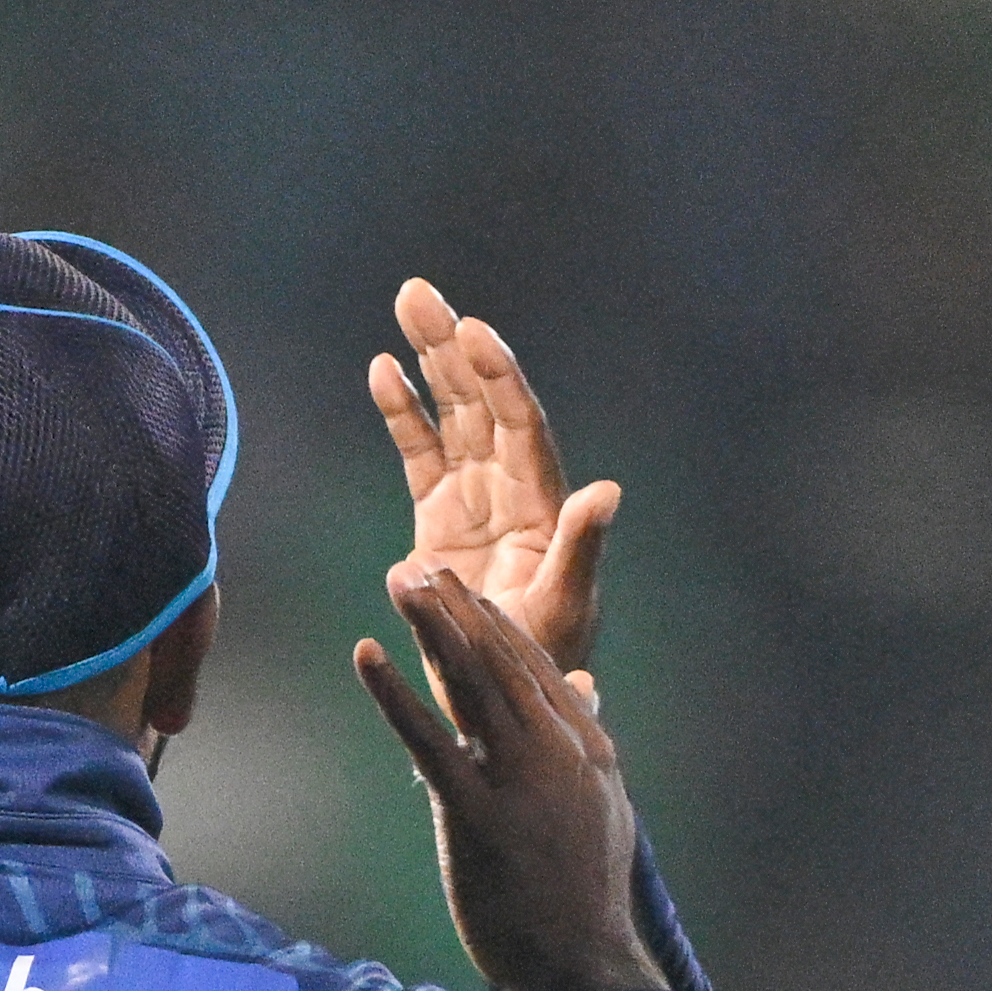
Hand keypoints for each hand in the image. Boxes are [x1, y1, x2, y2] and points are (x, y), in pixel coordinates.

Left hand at [357, 563, 658, 990]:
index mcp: (588, 748)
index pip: (535, 667)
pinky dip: (395, 694)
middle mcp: (558, 752)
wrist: (587, 966)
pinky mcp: (477, 817)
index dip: (492, 624)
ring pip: (470, 685)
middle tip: (418, 567)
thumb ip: (587, 746)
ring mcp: (519, 782)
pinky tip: (367, 655)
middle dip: (457, 609)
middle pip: (500, 661)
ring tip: (399, 582)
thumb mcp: (602, 811)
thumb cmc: (585, 897)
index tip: (459, 591)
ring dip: (430, 627)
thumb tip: (583, 693)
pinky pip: (430, 742)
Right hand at [371, 279, 617, 685]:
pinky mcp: (439, 517)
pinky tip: (382, 370)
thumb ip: (581, 545)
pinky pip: (420, 453)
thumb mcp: (564, 605)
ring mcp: (474, 498)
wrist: (504, 697)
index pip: (521, 425)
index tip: (473, 334)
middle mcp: (511, 487)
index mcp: (544, 502)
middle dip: (452, 345)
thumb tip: (609, 490)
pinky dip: (403, 413)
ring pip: (451, 413)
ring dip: (428, 360)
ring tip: (405, 305)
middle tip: (418, 293)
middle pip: (481, 401)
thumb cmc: (544, 657)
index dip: (499, 378)